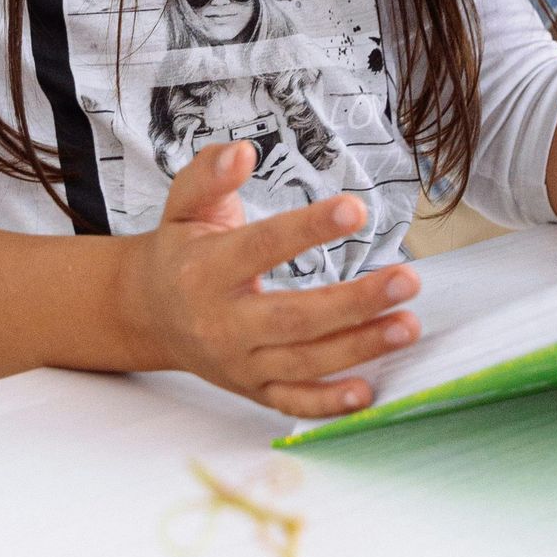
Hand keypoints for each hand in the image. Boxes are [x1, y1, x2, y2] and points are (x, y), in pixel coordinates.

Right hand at [114, 142, 420, 420]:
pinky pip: (292, 402)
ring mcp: (238, 363)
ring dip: (360, 347)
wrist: (149, 314)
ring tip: (408, 325)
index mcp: (204, 271)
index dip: (309, 229)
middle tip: (407, 280)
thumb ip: (210, 174)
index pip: (263, 248)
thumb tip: (243, 152)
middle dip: (355, 302)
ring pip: (303, 362)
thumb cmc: (180, 249)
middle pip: (294, 317)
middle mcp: (221, 324)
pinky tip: (369, 391)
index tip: (357, 209)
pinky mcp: (251, 389)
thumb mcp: (184, 204)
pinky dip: (328, 404)